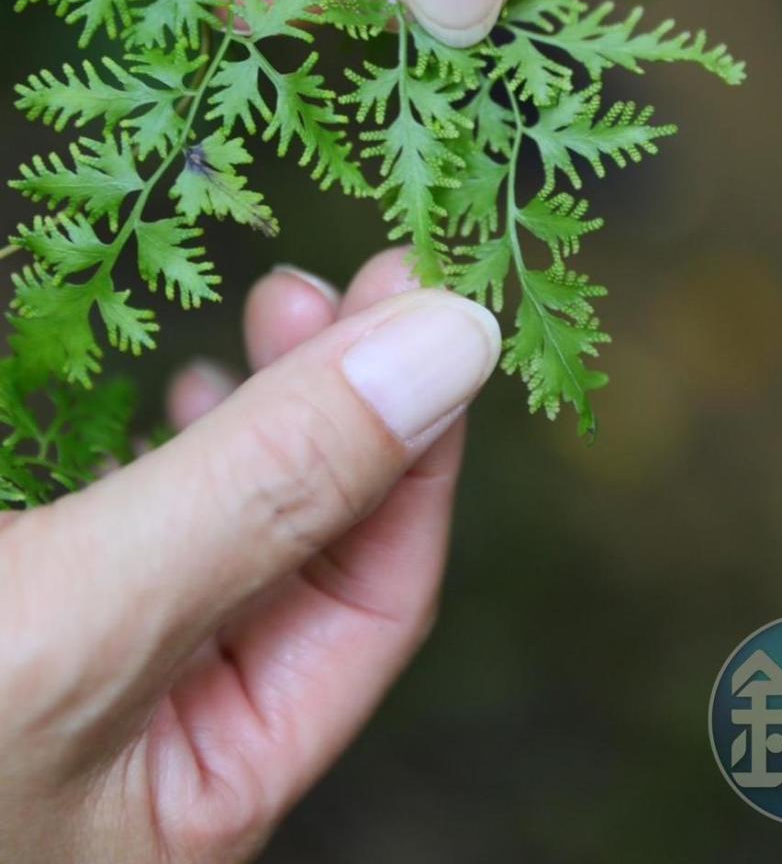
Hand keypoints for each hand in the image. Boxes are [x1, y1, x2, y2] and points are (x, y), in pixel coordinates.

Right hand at [0, 252, 498, 862]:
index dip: (420, 444)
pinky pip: (132, 519)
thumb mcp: (85, 620)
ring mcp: (90, 671)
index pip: (379, 599)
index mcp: (212, 787)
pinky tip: (170, 397)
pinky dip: (166, 442)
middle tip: (342, 281)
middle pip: (306, 546)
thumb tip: (452, 350)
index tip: (439, 305)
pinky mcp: (30, 605)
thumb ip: (263, 492)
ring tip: (272, 308)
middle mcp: (163, 737)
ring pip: (222, 520)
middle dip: (340, 401)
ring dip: (260, 406)